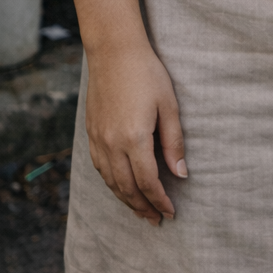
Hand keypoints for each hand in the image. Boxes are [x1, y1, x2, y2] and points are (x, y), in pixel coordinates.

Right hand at [85, 41, 186, 224]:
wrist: (113, 51)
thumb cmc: (147, 74)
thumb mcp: (169, 106)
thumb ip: (174, 142)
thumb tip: (181, 174)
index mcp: (134, 138)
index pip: (148, 182)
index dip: (160, 200)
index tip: (171, 212)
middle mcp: (112, 144)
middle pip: (127, 188)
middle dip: (143, 207)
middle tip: (156, 220)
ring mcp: (98, 139)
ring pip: (111, 182)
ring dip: (126, 200)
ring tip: (141, 211)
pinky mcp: (91, 133)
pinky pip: (100, 168)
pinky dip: (112, 184)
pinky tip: (121, 187)